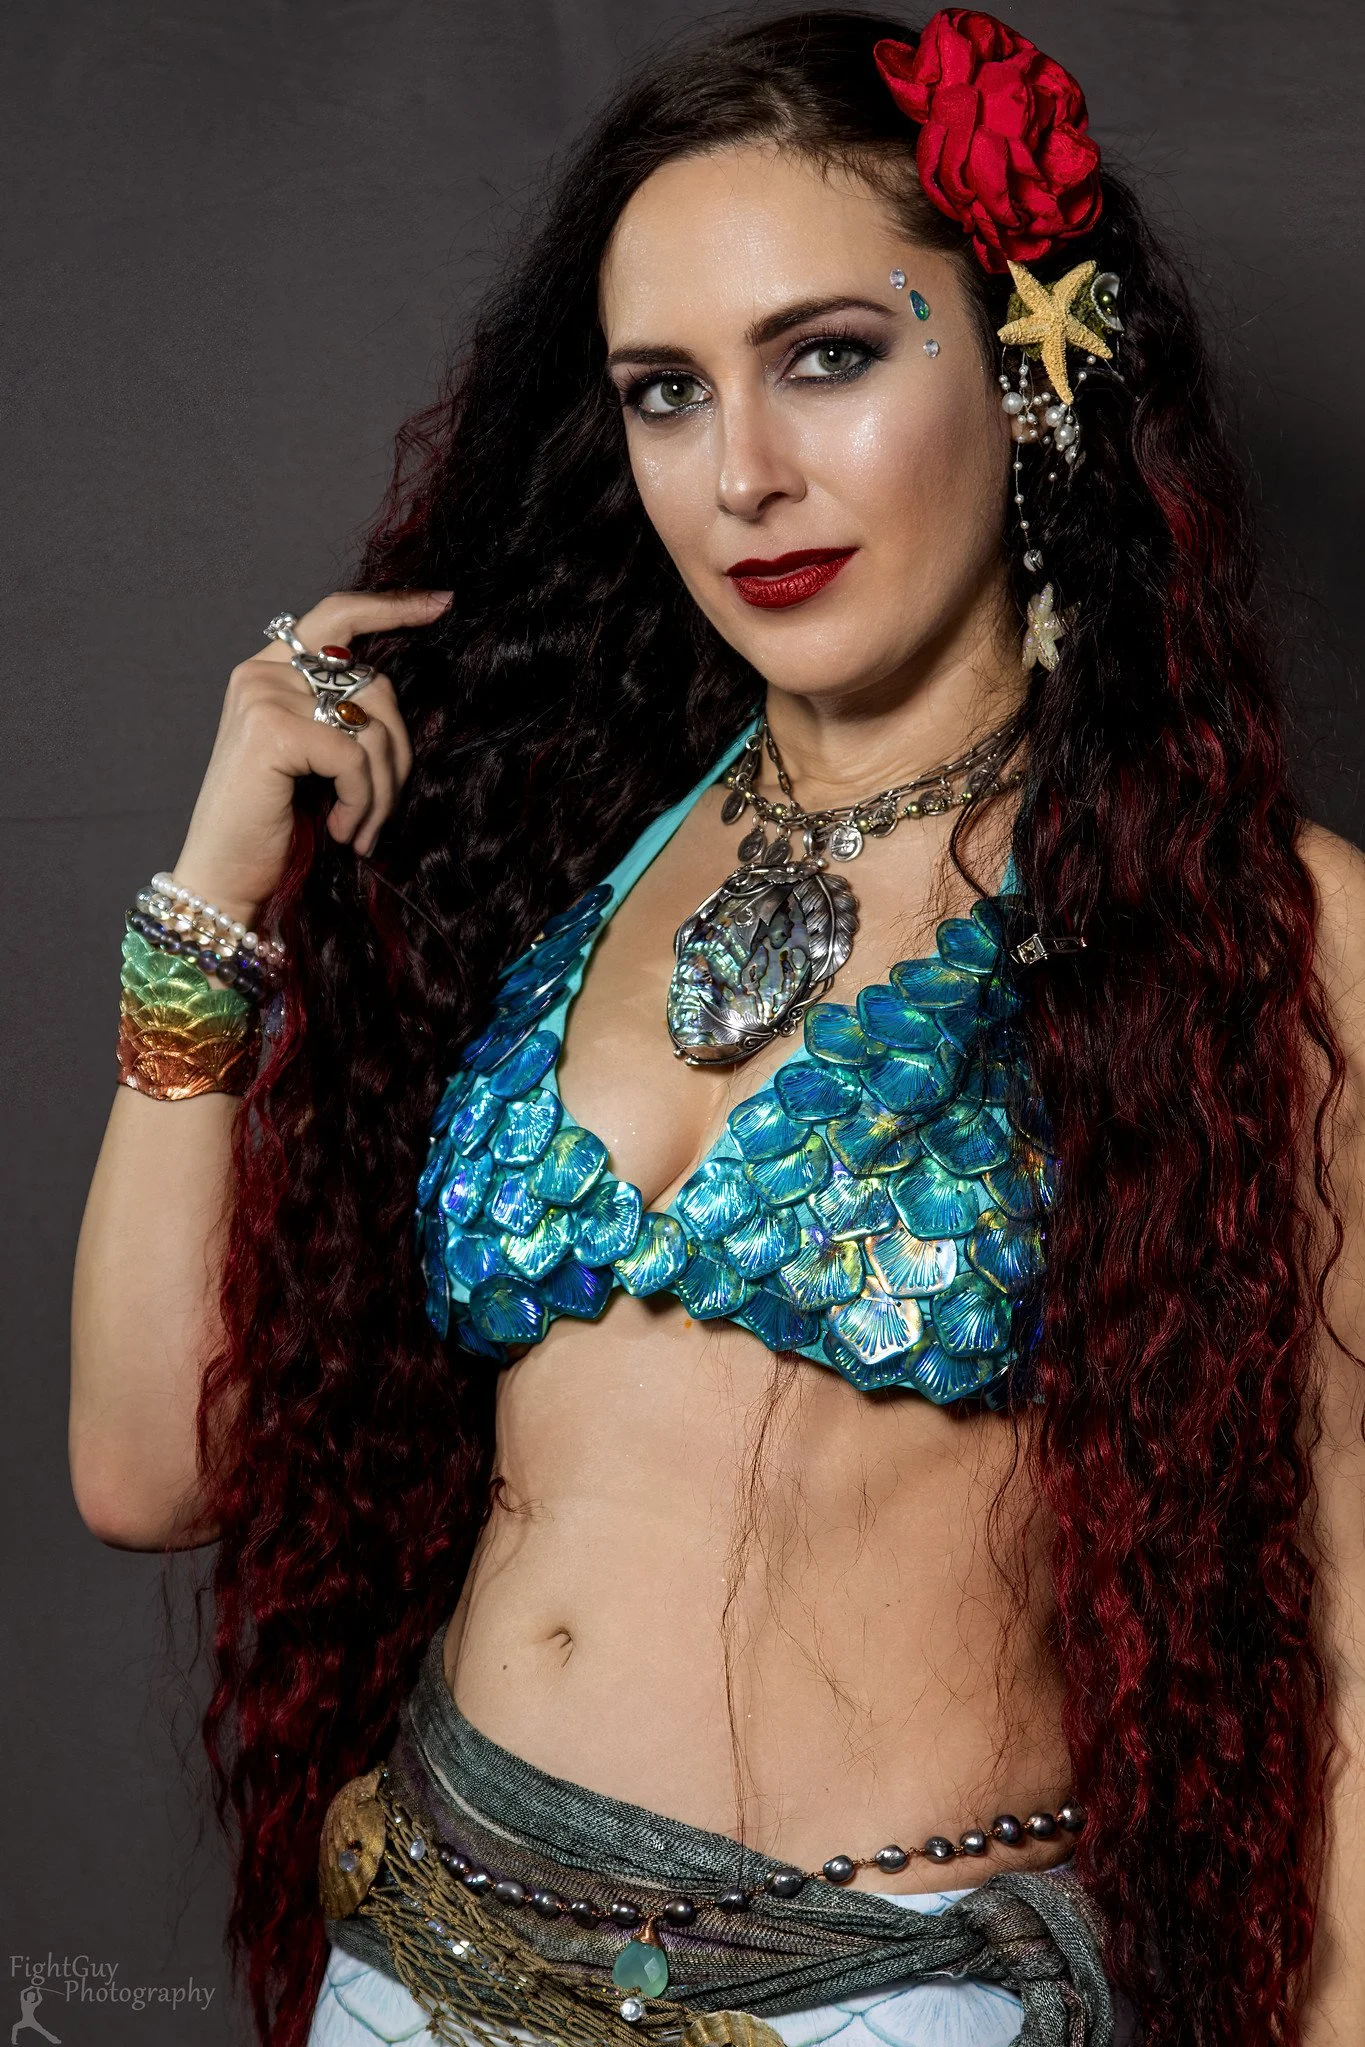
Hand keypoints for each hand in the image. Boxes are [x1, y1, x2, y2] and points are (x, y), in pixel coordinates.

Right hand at [170, 589, 449, 923]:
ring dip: (382, 790)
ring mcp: (263, 696)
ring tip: (361, 830)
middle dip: (397, 753)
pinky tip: (343, 832)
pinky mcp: (271, 729)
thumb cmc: (278, 827)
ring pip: (371, 725)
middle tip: (383, 809)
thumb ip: (346, 716)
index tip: (442, 604)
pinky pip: (355, 756)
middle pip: (375, 684)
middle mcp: (262, 673)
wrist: (227, 879)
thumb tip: (401, 703)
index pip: (339, 616)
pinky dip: (361, 801)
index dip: (393, 607)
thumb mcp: (320, 762)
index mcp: (272, 671)